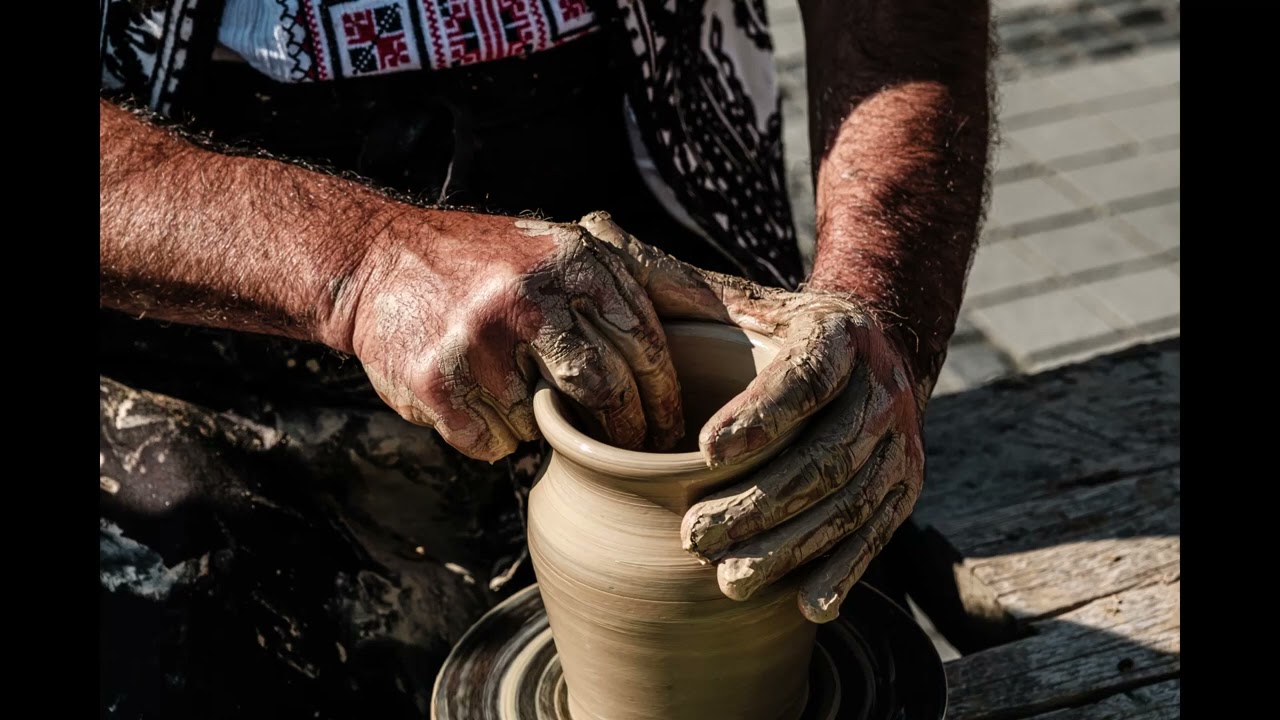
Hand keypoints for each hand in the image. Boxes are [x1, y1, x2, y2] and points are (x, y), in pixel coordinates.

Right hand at [341, 212, 684, 460]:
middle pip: (607, 391)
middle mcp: (528, 298)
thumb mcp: (571, 246)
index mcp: (573, 261)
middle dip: (628, 431)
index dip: (665, 398)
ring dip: (549, 430)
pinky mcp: (436, 386)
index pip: (644, 346)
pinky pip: (495, 443)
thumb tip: (727, 315)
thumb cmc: (495, 262)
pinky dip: (500, 438)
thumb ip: (645, 275)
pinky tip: (485, 405)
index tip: (673, 431)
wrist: (379, 262)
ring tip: (533, 403)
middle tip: (635, 452)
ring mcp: (478, 344)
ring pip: (549, 426)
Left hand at [579, 212, 925, 622]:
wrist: (868, 351)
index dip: (760, 413)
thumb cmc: (775, 330)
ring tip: (727, 578)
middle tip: (693, 537)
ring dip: (789, 546)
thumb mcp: (738, 296)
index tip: (704, 449)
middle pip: (824, 453)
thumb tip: (593, 232)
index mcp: (836, 335)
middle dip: (759, 502)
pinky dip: (843, 571)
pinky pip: (876, 535)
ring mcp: (898, 442)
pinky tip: (806, 603)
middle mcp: (879, 387)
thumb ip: (673, 280)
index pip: (802, 375)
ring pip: (847, 503)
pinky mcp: (904, 488)